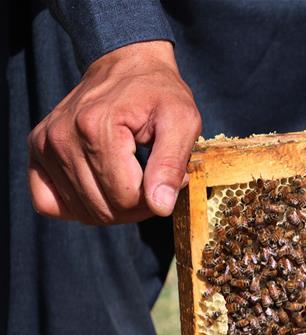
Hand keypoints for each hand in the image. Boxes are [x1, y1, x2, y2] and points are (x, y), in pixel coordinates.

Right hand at [28, 41, 201, 223]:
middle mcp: (63, 137)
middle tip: (154, 182)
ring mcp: (45, 145)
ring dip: (114, 206)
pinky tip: (101, 189)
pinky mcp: (38, 151)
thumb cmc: (158, 93)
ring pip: (82, 211)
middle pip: (103, 209)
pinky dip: (78, 207)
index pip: (125, 198)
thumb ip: (172, 164)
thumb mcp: (182, 121)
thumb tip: (160, 206)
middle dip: (137, 206)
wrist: (126, 66)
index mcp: (96, 127)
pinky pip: (49, 203)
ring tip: (133, 179)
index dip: (155, 199)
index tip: (170, 178)